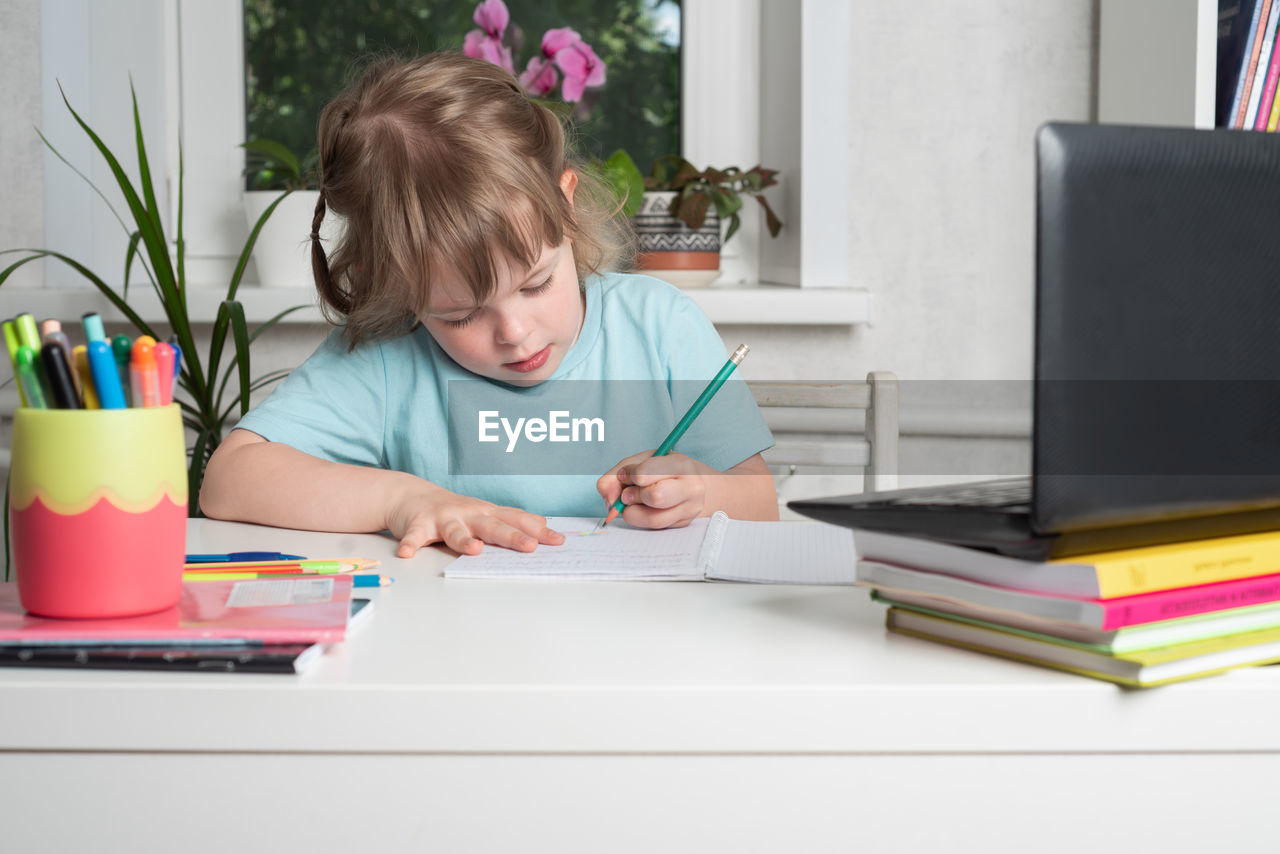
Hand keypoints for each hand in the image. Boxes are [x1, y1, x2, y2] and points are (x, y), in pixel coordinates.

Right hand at [388, 483, 563, 556]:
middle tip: (529, 546)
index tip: (559, 542)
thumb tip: (543, 525)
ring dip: (464, 541)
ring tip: (474, 550)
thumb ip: (511, 520)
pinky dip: (411, 543)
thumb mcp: (485, 512)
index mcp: (487, 513)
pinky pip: (415, 536)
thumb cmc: (455, 510)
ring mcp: (444, 518)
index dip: (538, 531)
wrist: (412, 495)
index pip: (517, 521)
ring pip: (456, 531)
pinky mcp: (419, 524)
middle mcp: (469, 513)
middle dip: (512, 536)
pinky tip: (407, 553)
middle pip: (493, 526)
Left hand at [597, 450, 707, 528]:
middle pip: (655, 497)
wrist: (694, 483)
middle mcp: (691, 488)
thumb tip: (609, 499)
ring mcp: (689, 509)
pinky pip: (654, 528)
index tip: (627, 475)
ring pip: (653, 519)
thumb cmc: (663, 470)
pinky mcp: (682, 525)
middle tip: (628, 493)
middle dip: (633, 496)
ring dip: (633, 512)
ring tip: (632, 503)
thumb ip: (617, 475)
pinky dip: (640, 519)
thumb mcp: (642, 461)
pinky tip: (641, 509)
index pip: (647, 472)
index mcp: (681, 464)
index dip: (630, 475)